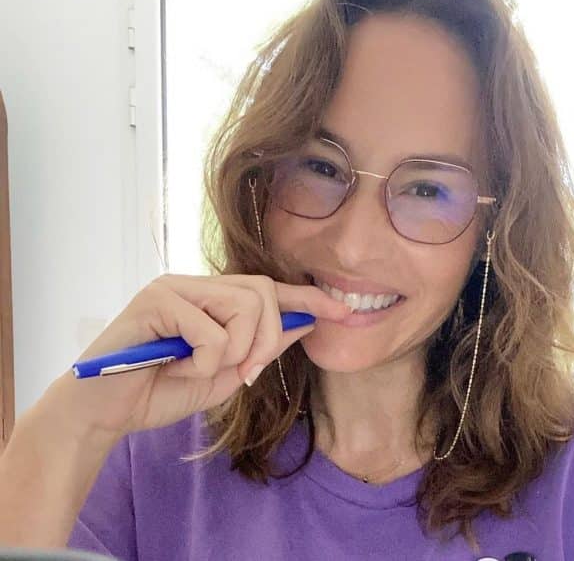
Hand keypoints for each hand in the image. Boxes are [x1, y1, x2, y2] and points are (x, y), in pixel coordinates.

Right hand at [41, 273, 349, 442]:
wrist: (106, 412)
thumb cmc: (161, 390)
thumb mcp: (224, 374)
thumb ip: (259, 349)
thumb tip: (303, 326)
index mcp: (213, 299)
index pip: (270, 290)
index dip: (309, 299)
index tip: (345, 310)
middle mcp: (196, 284)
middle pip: (263, 293)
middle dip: (266, 339)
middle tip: (245, 373)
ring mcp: (175, 286)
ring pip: (242, 307)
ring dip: (234, 353)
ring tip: (199, 369)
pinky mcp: (155, 299)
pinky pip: (211, 331)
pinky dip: (203, 361)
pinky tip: (174, 366)